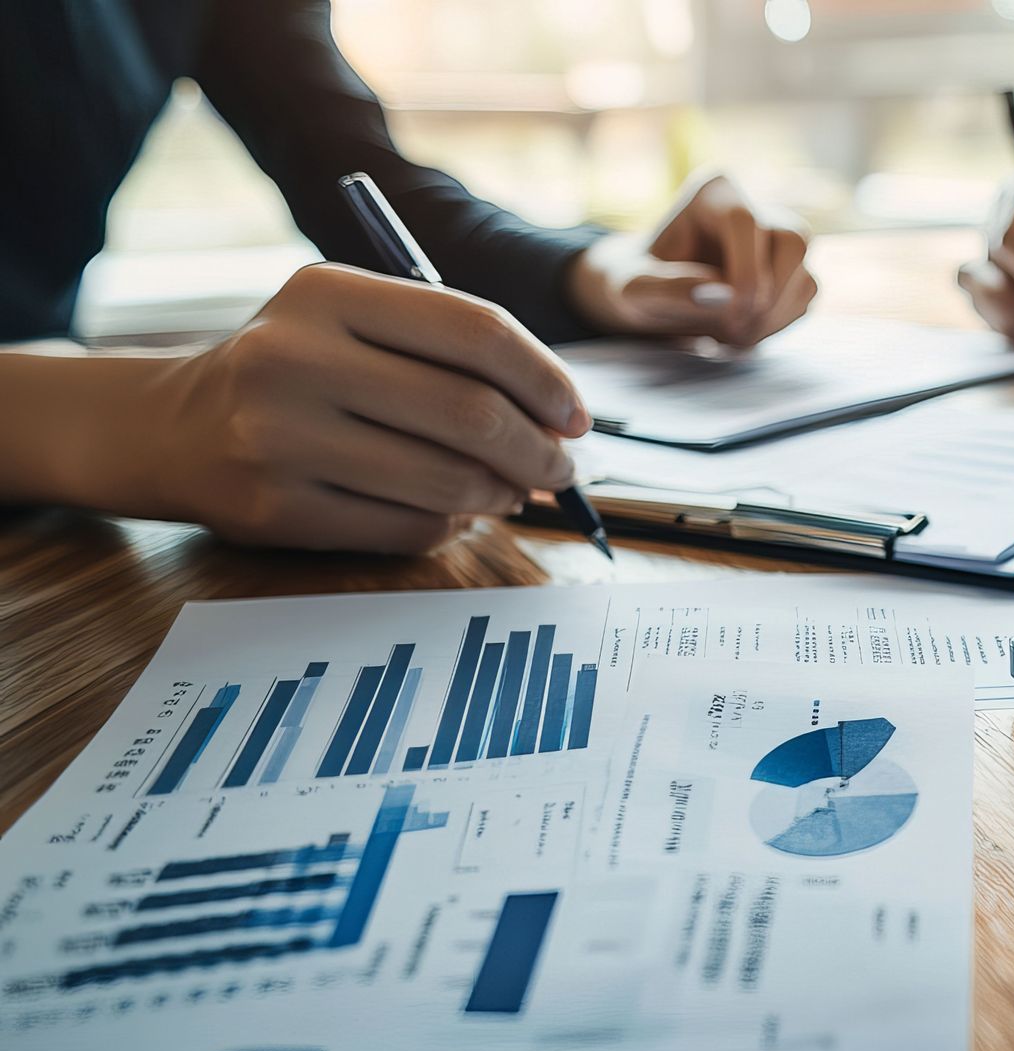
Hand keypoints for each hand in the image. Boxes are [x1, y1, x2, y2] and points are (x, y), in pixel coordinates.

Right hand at [127, 263, 589, 552]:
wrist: (170, 426)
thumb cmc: (297, 367)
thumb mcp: (351, 320)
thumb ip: (448, 348)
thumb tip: (561, 418)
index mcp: (327, 293)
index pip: (475, 330)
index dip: (545, 378)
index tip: (577, 415)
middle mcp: (296, 359)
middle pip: (471, 414)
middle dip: (539, 450)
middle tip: (561, 467)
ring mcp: (281, 439)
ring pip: (448, 481)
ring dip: (504, 494)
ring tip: (515, 490)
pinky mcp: (278, 510)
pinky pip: (407, 528)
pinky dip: (452, 525)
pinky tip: (456, 512)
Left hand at [568, 172, 814, 347]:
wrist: (650, 300)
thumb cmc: (637, 286)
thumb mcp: (633, 291)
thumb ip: (668, 289)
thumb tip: (722, 295)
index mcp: (712, 195)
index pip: (747, 220)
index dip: (746, 270)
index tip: (728, 313)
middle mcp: (753, 208)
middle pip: (793, 240)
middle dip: (771, 293)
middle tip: (734, 329)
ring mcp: (777, 240)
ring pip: (805, 272)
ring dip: (776, 315)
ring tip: (734, 338)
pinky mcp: (791, 271)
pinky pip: (806, 296)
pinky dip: (780, 324)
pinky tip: (745, 333)